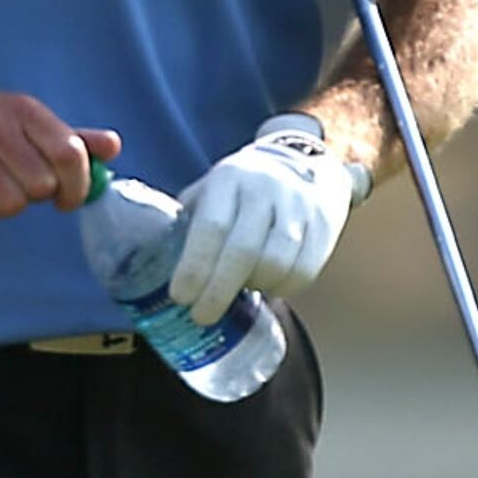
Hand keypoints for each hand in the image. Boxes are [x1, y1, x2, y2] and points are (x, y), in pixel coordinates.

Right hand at [0, 85, 120, 226]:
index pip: (69, 153)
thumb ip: (69, 135)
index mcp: (22, 108)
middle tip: (21, 186)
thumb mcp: (22, 118)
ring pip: (12, 205)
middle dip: (37, 196)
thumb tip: (113, 147)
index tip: (69, 197)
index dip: (78, 184)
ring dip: (7, 205)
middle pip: (42, 185)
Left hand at [168, 116, 363, 325]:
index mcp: (229, 178)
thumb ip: (188, 219)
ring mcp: (299, 207)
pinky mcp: (324, 225)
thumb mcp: (212, 189)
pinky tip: (269, 286)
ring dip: (254, 287)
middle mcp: (266, 189)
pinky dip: (283, 288)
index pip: (211, 227)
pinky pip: (304, 271)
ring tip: (239, 291)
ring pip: (277, 264)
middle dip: (219, 290)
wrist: (305, 162)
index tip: (180, 296)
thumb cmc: (243, 187)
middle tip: (201, 316)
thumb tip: (153, 263)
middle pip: (244, 250)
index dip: (195, 266)